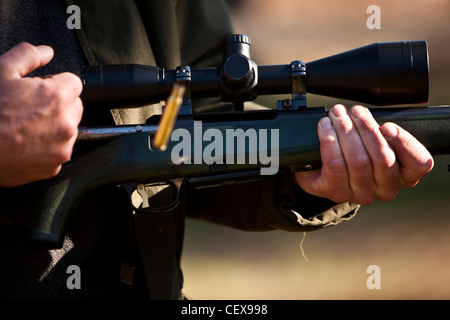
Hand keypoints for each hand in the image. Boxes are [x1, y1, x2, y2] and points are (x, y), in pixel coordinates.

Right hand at [0, 42, 82, 186]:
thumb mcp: (0, 71)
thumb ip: (28, 56)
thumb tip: (46, 52)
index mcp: (57, 98)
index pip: (73, 82)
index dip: (53, 82)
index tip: (38, 89)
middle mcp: (66, 124)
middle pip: (74, 106)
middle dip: (57, 104)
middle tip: (28, 107)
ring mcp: (62, 148)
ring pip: (67, 129)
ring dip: (53, 125)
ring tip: (23, 126)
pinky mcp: (54, 167)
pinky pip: (58, 150)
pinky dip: (46, 147)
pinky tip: (24, 142)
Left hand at [295, 104, 433, 204]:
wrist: (325, 172)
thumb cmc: (359, 151)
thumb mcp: (379, 142)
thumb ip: (385, 132)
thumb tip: (370, 115)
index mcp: (405, 175)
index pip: (420, 164)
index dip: (404, 143)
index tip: (387, 125)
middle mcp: (387, 189)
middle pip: (383, 158)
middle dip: (366, 128)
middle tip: (355, 111)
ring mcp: (362, 194)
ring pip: (358, 160)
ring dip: (346, 131)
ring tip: (337, 114)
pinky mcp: (336, 192)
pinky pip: (335, 165)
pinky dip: (329, 141)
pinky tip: (326, 127)